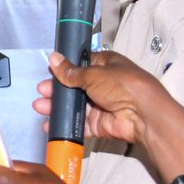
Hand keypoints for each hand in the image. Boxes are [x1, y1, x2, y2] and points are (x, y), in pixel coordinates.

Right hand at [28, 50, 183, 152]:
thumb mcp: (94, 74)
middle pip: (75, 87)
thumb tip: (53, 58)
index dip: (65, 68)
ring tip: (40, 107)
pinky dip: (65, 124)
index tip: (49, 70)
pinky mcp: (99, 124)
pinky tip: (50, 124)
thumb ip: (71, 71)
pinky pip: (79, 124)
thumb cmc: (123, 85)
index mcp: (106, 65)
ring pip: (74, 105)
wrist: (143, 115)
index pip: (81, 64)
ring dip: (57, 106)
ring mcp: (101, 105)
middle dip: (57, 89)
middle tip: (42, 91)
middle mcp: (103, 84)